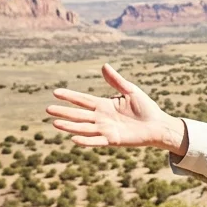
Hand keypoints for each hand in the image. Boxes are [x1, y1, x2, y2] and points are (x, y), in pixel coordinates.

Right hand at [46, 64, 187, 152]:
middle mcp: (101, 118)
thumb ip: (116, 81)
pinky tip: (74, 138)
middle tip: (48, 109)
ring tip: (55, 123)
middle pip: (79, 114)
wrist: (158, 124)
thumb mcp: (131, 90)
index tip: (55, 92)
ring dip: (70, 126)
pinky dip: (86, 140)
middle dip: (64, 112)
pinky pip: (97, 140)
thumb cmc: (146, 107)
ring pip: (84, 128)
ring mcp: (106, 129)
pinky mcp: (113, 140)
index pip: (83, 100)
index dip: (70, 96)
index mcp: (104, 105)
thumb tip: (104, 65)